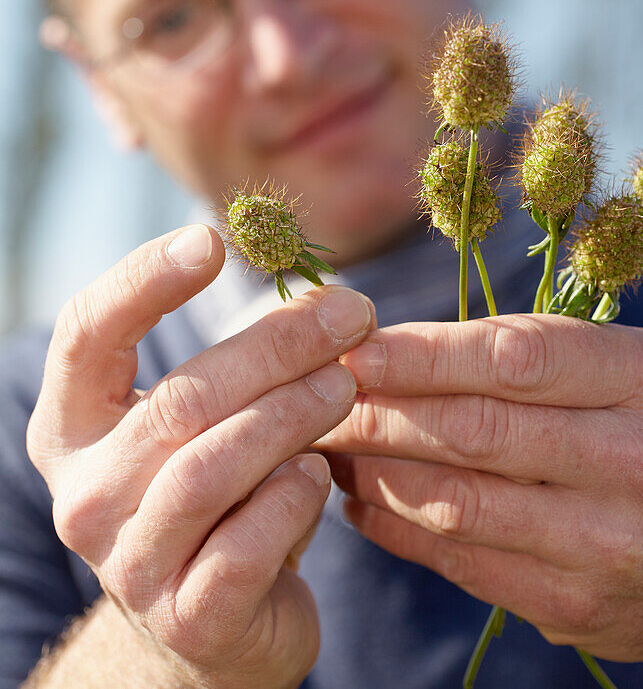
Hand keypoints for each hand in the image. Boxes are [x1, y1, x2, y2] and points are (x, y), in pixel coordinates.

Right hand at [27, 224, 374, 688]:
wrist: (216, 622)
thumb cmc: (219, 491)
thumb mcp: (208, 419)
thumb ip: (240, 363)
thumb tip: (327, 296)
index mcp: (73, 426)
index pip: (88, 333)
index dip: (145, 280)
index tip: (212, 240)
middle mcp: (84, 493)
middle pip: (181, 397)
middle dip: (277, 346)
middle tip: (349, 313)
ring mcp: (130, 562)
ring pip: (213, 466)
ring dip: (293, 414)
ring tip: (346, 387)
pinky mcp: (187, 618)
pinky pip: (248, 542)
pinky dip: (294, 497)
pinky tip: (319, 475)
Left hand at [318, 312, 642, 677]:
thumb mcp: (633, 371)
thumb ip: (536, 354)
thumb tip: (400, 347)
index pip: (514, 358)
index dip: (422, 352)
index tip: (355, 346)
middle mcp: (634, 459)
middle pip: (476, 429)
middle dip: (380, 411)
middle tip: (317, 395)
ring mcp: (606, 543)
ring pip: (457, 502)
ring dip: (375, 470)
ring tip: (327, 443)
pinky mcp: (574, 607)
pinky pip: (461, 563)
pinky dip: (397, 528)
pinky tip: (360, 499)